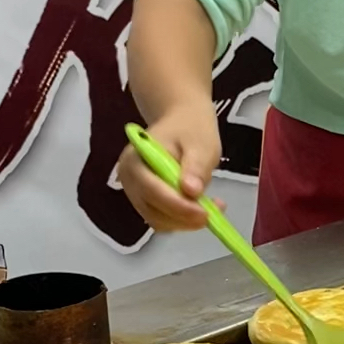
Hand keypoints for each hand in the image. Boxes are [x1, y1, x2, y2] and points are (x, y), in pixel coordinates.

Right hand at [117, 101, 221, 233]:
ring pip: (159, 220)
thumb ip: (195, 166)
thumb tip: (191, 191)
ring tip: (213, 207)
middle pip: (152, 210)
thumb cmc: (189, 129)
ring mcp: (136, 193)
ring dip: (186, 221)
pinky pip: (163, 219)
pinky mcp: (146, 202)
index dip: (178, 206)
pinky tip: (202, 207)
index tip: (204, 213)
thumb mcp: (200, 143)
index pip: (152, 190)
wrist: (180, 121)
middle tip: (214, 213)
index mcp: (135, 160)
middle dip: (183, 217)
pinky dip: (183, 219)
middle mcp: (129, 180)